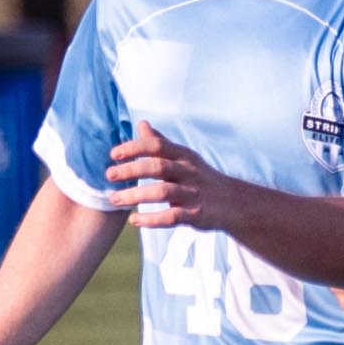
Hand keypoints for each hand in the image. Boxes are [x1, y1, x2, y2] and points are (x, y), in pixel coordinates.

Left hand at [105, 123, 236, 230]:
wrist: (234, 203)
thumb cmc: (201, 178)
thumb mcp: (184, 157)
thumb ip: (161, 143)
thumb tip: (142, 124)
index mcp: (184, 156)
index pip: (157, 146)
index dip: (134, 148)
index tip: (114, 154)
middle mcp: (189, 172)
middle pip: (158, 167)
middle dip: (132, 169)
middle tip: (109, 175)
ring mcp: (194, 194)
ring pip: (162, 192)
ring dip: (136, 195)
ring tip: (114, 199)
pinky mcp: (197, 215)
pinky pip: (172, 217)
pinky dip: (152, 219)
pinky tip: (135, 220)